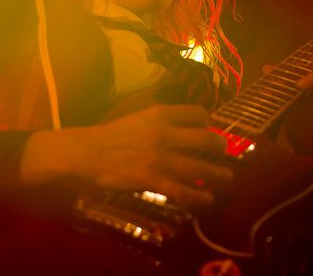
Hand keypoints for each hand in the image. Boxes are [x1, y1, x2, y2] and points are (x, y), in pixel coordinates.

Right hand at [22, 105, 231, 206]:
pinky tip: (207, 199)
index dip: (208, 121)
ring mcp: (160, 158)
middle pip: (206, 138)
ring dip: (218, 175)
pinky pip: (184, 191)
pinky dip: (199, 197)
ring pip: (200, 167)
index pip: (197, 112)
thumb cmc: (109, 136)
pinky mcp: (153, 180)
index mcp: (160, 114)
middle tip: (223, 153)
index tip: (209, 128)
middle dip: (219, 147)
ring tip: (227, 178)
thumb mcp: (136, 118)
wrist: (85, 153)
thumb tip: (178, 129)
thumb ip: (158, 122)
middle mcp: (165, 133)